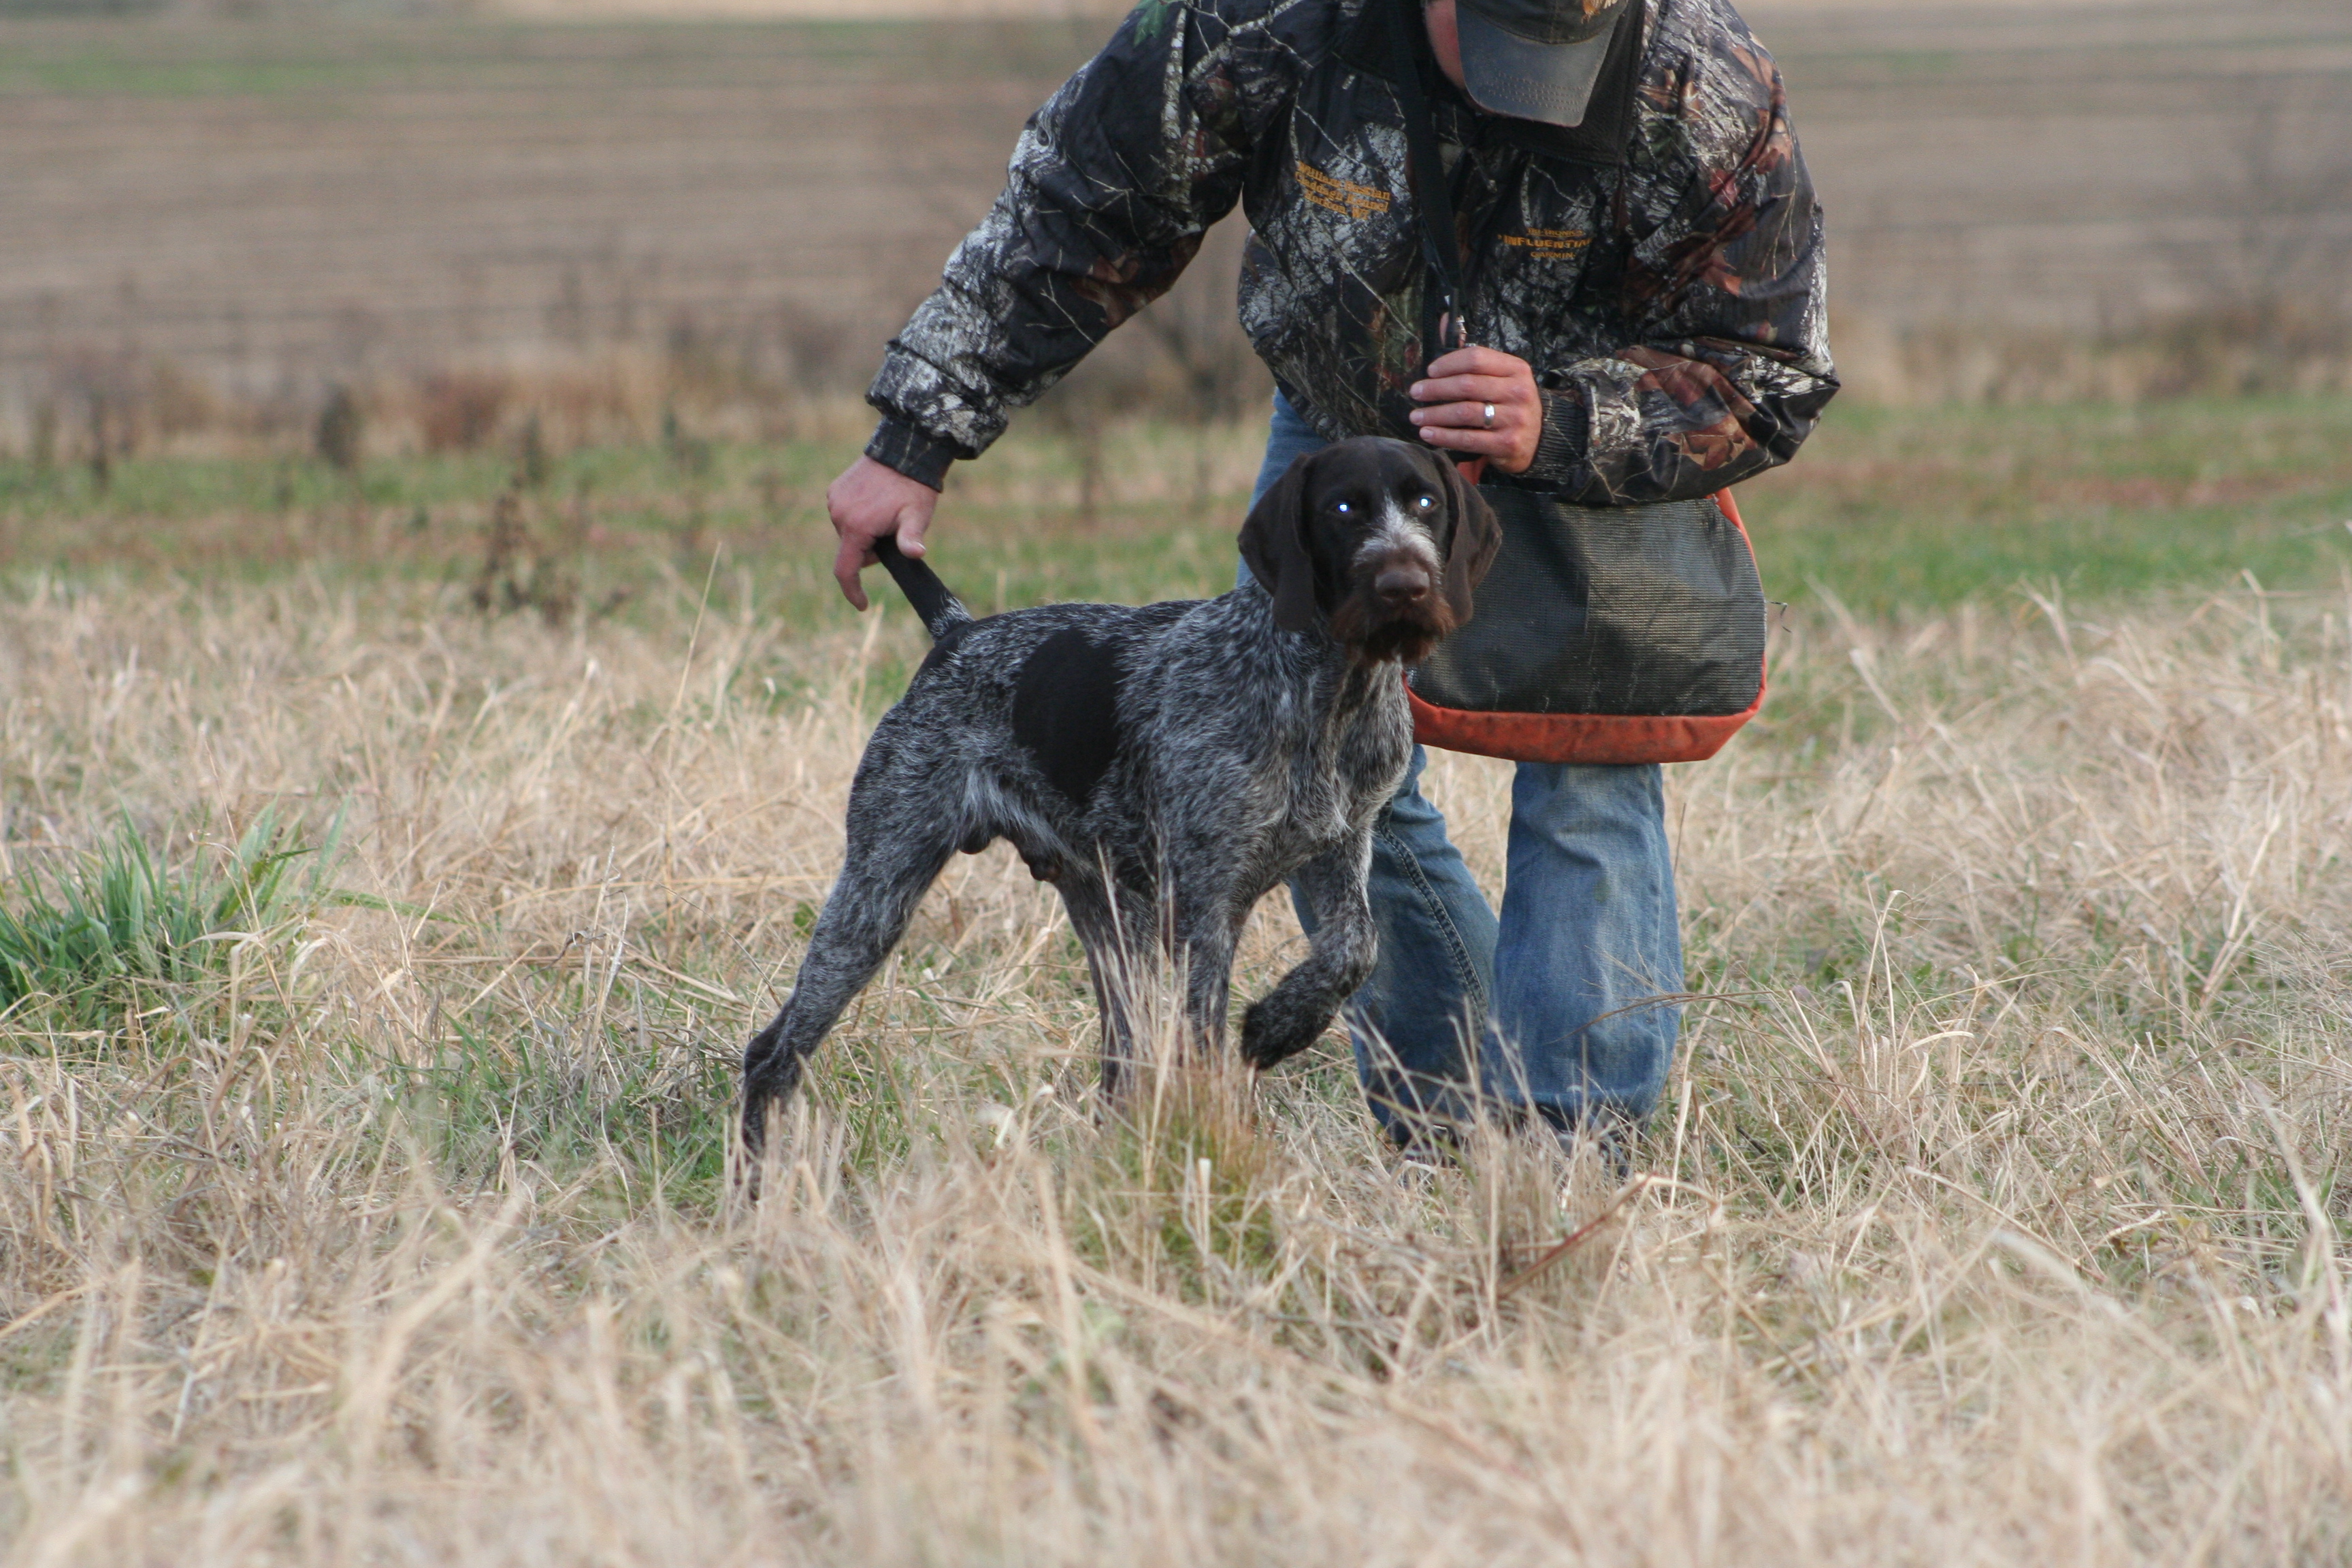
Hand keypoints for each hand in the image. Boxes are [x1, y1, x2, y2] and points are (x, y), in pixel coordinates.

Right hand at [826, 456, 939, 609]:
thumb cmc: (913, 487)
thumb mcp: (916, 516)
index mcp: (856, 526)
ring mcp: (834, 500)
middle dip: (870, 551)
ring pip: (848, 533)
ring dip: (864, 533)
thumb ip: (911, 538)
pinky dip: (858, 518)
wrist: (904, 451)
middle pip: (851, 550)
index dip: (852, 591)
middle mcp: (838, 514)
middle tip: (893, 533)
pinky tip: (876, 503)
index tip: (862, 605)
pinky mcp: (835, 490)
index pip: (846, 570)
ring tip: (886, 512)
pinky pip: (844, 515)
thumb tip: (916, 554)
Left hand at [1408, 343, 1541, 473]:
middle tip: (1416, 393)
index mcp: (1516, 369)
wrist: (1537, 439)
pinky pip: (1468, 439)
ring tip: (1416, 416)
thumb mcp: (1501, 375)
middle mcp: (1518, 392)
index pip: (1476, 358)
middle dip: (1435, 389)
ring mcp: (1514, 418)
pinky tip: (1427, 433)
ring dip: (1435, 414)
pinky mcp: (1507, 443)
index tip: (1430, 371)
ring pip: (1464, 412)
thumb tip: (1443, 319)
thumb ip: (1473, 354)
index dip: (1448, 363)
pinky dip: (1443, 436)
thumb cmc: (1509, 402)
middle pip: (1467, 385)